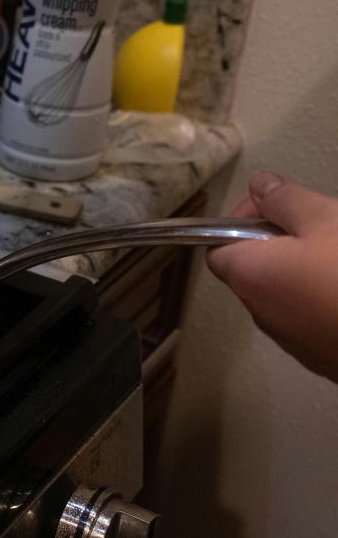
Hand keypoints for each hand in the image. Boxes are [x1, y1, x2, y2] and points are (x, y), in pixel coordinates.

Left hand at [207, 172, 337, 381]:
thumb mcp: (323, 220)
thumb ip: (286, 200)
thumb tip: (259, 185)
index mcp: (248, 276)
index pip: (218, 247)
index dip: (241, 221)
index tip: (274, 207)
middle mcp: (260, 312)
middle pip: (255, 269)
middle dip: (281, 242)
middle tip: (320, 226)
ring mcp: (293, 340)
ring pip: (287, 293)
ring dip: (306, 270)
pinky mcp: (322, 357)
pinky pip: (313, 316)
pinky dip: (324, 297)